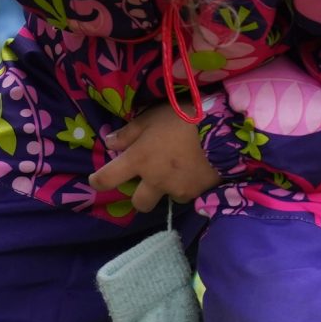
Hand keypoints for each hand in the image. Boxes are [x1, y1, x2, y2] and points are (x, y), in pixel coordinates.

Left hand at [90, 108, 221, 213]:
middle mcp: (153, 180)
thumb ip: (128, 133)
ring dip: (165, 190)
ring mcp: (175, 189)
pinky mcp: (196, 193)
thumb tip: (109, 144)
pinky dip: (185, 186)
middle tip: (146, 181)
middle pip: (138, 203)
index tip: (97, 179)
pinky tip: (192, 171)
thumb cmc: (183, 118)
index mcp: (138, 160)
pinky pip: (185, 194)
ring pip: (164, 198)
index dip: (98, 181)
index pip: (107, 178)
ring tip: (175, 172)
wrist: (224, 131)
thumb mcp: (151, 118)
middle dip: (139, 196)